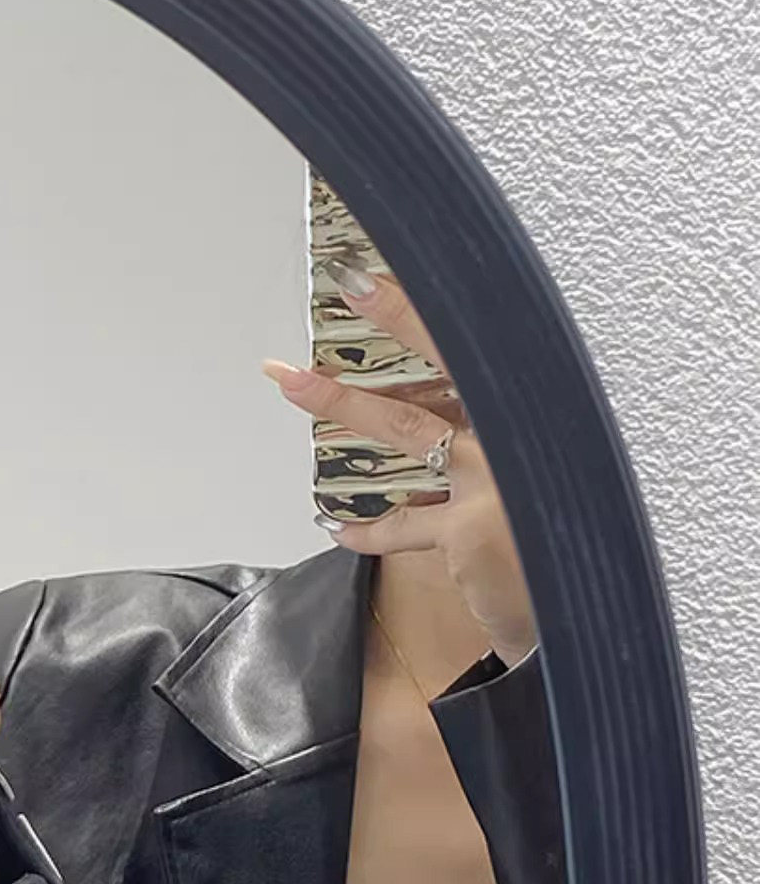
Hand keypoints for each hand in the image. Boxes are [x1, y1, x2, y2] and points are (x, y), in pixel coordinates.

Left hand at [262, 267, 537, 666]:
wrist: (590, 615)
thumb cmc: (559, 542)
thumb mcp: (536, 479)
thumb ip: (491, 440)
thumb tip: (431, 409)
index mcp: (539, 413)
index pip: (489, 343)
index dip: (440, 305)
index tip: (397, 268)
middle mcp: (524, 436)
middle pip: (455, 360)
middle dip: (400, 316)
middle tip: (350, 283)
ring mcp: (500, 481)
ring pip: (410, 428)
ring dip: (345, 403)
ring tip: (292, 382)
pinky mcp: (473, 531)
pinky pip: (402, 523)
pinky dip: (367, 529)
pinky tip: (334, 526)